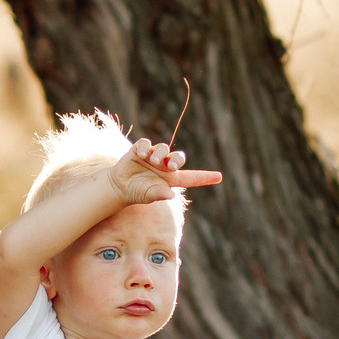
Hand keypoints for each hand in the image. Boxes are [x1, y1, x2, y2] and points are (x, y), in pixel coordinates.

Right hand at [109, 137, 223, 204]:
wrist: (119, 186)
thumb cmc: (138, 192)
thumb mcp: (149, 195)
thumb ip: (159, 194)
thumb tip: (171, 195)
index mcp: (171, 179)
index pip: (191, 177)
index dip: (204, 177)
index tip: (219, 177)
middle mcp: (164, 166)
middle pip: (178, 157)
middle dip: (177, 159)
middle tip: (171, 165)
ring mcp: (152, 157)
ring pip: (163, 148)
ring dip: (159, 153)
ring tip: (152, 160)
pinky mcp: (139, 150)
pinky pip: (145, 143)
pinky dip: (145, 147)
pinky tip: (141, 154)